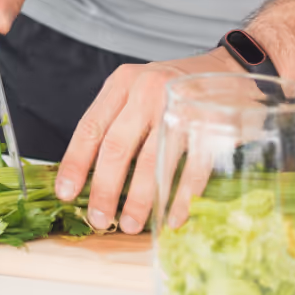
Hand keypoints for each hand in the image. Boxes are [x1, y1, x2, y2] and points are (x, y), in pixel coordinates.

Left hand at [54, 48, 240, 232]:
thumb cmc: (173, 88)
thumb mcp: (136, 91)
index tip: (65, 193)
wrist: (228, 69)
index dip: (75, 163)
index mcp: (122, 83)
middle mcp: (147, 91)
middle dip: (104, 189)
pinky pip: (191, 168)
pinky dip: (181, 198)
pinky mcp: (209, 125)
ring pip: (152, 161)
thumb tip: (87, 174)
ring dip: (139, 199)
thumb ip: (115, 122)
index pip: (90, 127)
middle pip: (117, 147)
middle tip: (99, 219)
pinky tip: (172, 218)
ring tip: (131, 225)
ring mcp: (179, 107)